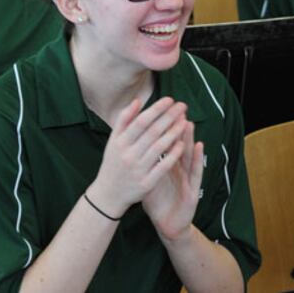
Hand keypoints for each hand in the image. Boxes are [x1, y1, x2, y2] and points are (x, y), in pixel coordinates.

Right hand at [86, 97, 186, 217]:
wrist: (108, 195)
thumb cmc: (114, 163)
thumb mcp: (113, 141)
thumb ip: (124, 120)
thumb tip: (137, 101)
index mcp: (120, 143)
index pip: (141, 121)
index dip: (156, 109)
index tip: (170, 99)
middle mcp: (128, 155)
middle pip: (152, 132)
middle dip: (169, 116)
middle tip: (183, 106)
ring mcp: (138, 169)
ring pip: (159, 147)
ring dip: (174, 132)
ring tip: (185, 121)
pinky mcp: (146, 183)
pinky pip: (163, 166)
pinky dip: (173, 154)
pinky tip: (182, 144)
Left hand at [142, 118, 204, 241]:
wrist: (169, 225)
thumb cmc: (159, 202)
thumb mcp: (148, 181)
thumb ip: (143, 164)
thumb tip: (130, 148)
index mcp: (167, 167)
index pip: (166, 145)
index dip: (163, 130)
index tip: (160, 113)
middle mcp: (179, 170)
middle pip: (178, 146)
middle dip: (177, 129)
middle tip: (177, 110)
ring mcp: (187, 178)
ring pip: (189, 155)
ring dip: (189, 138)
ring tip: (188, 122)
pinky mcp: (194, 190)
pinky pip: (196, 172)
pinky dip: (198, 158)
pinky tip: (199, 146)